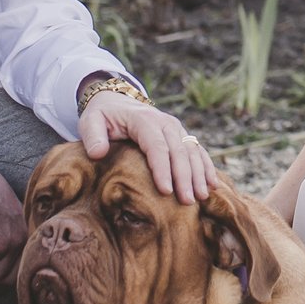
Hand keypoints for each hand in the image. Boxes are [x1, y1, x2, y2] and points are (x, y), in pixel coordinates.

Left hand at [80, 92, 216, 203]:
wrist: (116, 102)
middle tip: (187, 201)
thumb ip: (93, 136)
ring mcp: (176, 128)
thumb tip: (98, 153)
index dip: (162, 168)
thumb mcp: (91, 122)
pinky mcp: (182, 135)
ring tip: (201, 197)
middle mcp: (165, 122)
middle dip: (184, 177)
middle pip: (179, 151)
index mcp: (144, 120)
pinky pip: (198, 151)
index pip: (156, 146)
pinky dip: (206, 167)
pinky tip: (213, 185)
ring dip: (199, 174)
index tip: (165, 191)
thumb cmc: (102, 117)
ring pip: (192, 151)